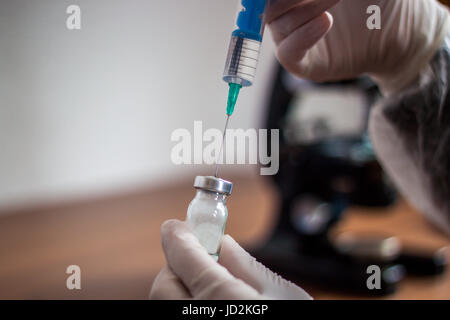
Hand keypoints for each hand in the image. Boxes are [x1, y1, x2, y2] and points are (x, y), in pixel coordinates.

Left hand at [150, 219, 311, 299]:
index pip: (182, 255)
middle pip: (164, 283)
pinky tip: (213, 301)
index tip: (176, 225)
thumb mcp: (285, 295)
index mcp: (220, 299)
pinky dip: (187, 301)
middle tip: (203, 260)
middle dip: (177, 266)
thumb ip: (248, 267)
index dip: (177, 235)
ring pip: (166, 302)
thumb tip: (225, 245)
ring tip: (213, 286)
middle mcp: (195, 316)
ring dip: (181, 288)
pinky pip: (178, 311)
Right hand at [267, 0, 448, 94]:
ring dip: (306, 6)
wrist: (404, 32)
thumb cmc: (380, 0)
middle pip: (270, 6)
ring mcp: (295, 40)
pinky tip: (326, 21)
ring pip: (279, 25)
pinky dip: (301, 37)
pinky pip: (288, 54)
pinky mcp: (305, 65)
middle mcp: (289, 15)